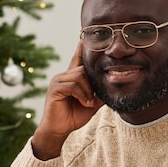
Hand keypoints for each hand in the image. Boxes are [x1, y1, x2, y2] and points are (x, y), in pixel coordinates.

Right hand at [32, 42, 103, 159]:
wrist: (59, 130)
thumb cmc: (73, 117)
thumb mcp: (91, 104)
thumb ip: (99, 93)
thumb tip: (112, 86)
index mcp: (71, 78)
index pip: (77, 59)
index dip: (81, 48)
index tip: (85, 35)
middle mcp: (63, 76)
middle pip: (83, 69)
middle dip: (91, 85)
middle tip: (91, 100)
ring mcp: (57, 81)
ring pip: (79, 76)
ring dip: (87, 91)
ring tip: (87, 103)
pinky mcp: (55, 89)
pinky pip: (73, 85)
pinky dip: (81, 95)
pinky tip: (83, 103)